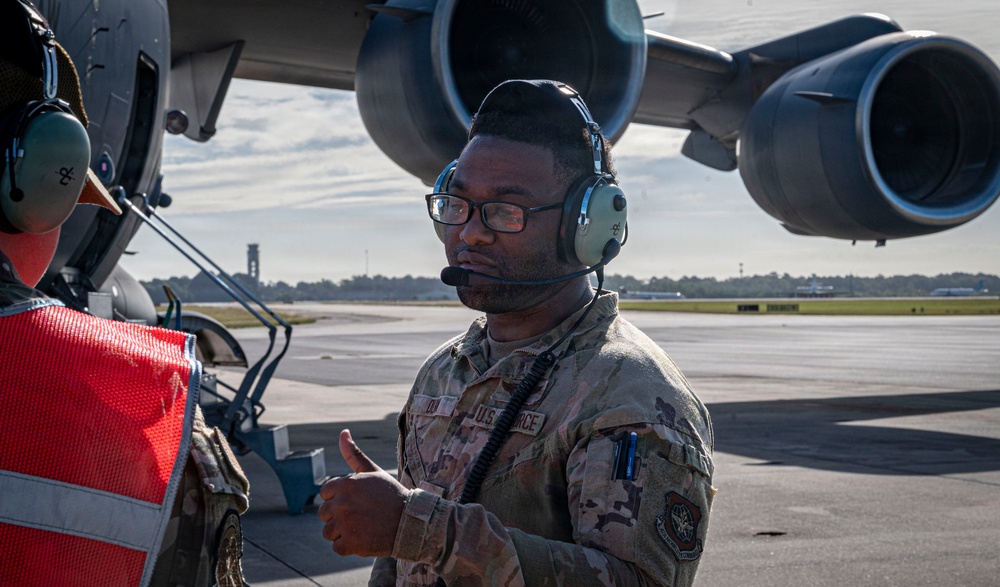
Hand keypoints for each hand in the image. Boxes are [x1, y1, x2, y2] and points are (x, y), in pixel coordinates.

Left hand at [318, 429, 410, 556]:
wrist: (412, 521)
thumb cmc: (391, 495)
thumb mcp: (373, 472)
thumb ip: (353, 454)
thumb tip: (343, 432)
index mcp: (345, 484)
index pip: (325, 493)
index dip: (340, 497)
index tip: (356, 500)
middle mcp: (341, 503)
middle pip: (324, 513)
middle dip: (339, 515)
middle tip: (361, 515)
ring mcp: (345, 525)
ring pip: (328, 532)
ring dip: (342, 532)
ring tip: (362, 527)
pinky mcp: (350, 544)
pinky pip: (337, 547)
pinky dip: (349, 546)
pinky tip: (364, 538)